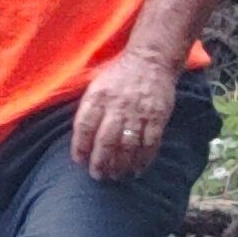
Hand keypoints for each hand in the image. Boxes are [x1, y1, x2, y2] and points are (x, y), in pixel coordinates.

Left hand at [69, 42, 184, 183]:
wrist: (150, 60)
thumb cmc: (118, 77)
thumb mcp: (95, 86)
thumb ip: (88, 110)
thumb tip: (80, 141)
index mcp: (98, 97)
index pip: (84, 127)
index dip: (80, 147)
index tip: (80, 161)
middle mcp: (117, 106)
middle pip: (105, 141)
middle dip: (100, 163)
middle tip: (97, 176)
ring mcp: (138, 112)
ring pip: (127, 147)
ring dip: (120, 166)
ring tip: (115, 176)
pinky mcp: (157, 116)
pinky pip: (150, 144)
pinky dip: (143, 160)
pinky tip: (136, 170)